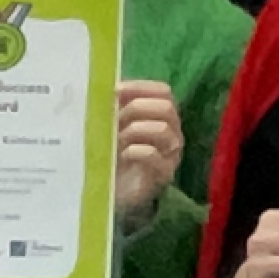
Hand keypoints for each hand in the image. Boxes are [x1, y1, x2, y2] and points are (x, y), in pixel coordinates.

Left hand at [112, 81, 183, 222]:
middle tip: (116, 118)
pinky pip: (154, 155)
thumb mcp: (110, 125)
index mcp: (160, 117)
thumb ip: (113, 106)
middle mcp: (171, 132)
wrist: (111, 192)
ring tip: (117, 140)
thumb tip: (107, 85)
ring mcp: (170, 154)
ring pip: (163, 129)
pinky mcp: (163, 175)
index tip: (116, 90)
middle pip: (167, 107)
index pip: (163, 92)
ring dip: (135, 130)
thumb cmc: (111, 155)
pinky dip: (136, 150)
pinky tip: (123, 154)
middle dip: (138, 108)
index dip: (141, 88)